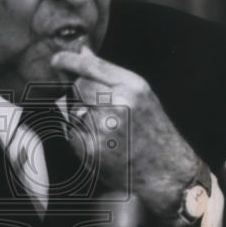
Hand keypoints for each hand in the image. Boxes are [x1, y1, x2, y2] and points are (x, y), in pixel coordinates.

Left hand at [50, 46, 202, 220]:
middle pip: (79, 87)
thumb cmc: (155, 134)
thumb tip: (83, 52)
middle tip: (98, 110)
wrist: (168, 174)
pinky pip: (72, 134)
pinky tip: (101, 144)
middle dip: (81, 95)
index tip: (57, 60)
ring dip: (82, 118)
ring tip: (107, 131)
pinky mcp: (91, 149)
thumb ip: (110, 75)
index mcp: (133, 87)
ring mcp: (103, 128)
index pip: (91, 66)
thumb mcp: (141, 96)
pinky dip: (80, 138)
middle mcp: (118, 104)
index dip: (69, 61)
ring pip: (73, 111)